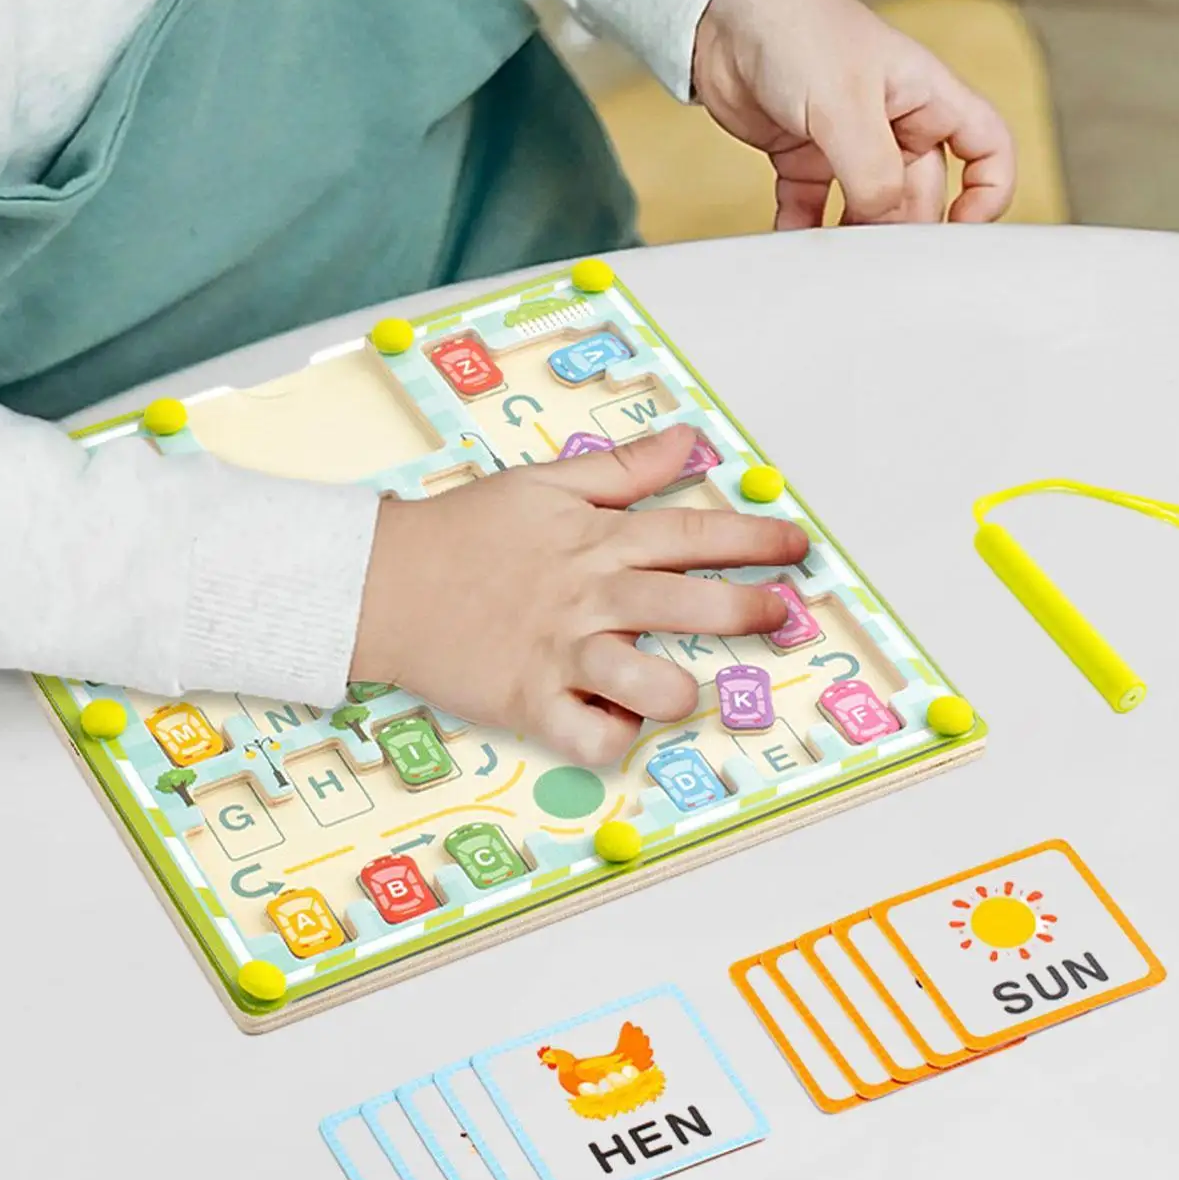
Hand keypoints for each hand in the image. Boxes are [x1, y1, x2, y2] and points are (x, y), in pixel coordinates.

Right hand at [349, 426, 808, 765]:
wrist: (382, 582)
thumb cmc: (461, 533)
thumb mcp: (543, 484)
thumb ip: (621, 469)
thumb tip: (686, 440)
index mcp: (595, 540)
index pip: (695, 537)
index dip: (755, 542)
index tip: (796, 549)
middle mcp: (589, 597)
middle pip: (693, 606)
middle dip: (750, 611)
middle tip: (780, 616)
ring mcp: (562, 653)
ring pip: (654, 685)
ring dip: (683, 693)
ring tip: (686, 691)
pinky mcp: (530, 701)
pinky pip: (593, 737)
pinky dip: (615, 739)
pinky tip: (617, 723)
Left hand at [694, 0, 1015, 228]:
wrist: (724, 16)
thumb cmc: (797, 29)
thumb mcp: (845, 103)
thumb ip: (872, 170)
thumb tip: (882, 222)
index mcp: (927, 95)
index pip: (988, 148)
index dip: (989, 192)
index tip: (963, 230)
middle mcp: (894, 120)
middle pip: (921, 193)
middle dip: (902, 227)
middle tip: (876, 258)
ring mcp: (848, 141)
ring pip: (867, 206)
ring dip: (854, 236)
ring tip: (834, 259)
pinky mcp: (803, 154)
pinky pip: (812, 206)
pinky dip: (803, 228)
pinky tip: (790, 242)